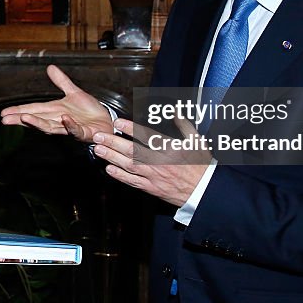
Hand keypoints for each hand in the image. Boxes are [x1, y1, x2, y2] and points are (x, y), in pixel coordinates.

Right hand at [0, 65, 112, 142]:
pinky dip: (70, 125)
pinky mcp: (84, 133)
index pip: (34, 110)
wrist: (107, 122)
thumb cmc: (90, 111)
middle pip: (37, 120)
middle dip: (21, 119)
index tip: (4, 113)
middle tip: (5, 120)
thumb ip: (62, 81)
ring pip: (51, 127)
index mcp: (55, 111)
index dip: (19, 111)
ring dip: (38, 123)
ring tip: (25, 118)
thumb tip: (50, 68)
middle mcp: (59, 120)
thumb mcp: (74, 92)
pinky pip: (76, 130)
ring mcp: (70, 128)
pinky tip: (64, 118)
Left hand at [90, 117, 210, 207]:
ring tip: (98, 150)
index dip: (130, 128)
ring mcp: (153, 176)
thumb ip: (183, 124)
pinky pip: (132, 181)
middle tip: (99, 136)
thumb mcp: (196, 141)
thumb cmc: (201, 166)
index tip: (118, 122)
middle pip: (131, 150)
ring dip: (111, 157)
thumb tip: (175, 110)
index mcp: (169, 148)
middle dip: (113, 142)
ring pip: (128, 165)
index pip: (146, 136)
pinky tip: (109, 169)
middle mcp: (159, 162)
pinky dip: (119, 175)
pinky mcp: (151, 188)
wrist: (204, 192)